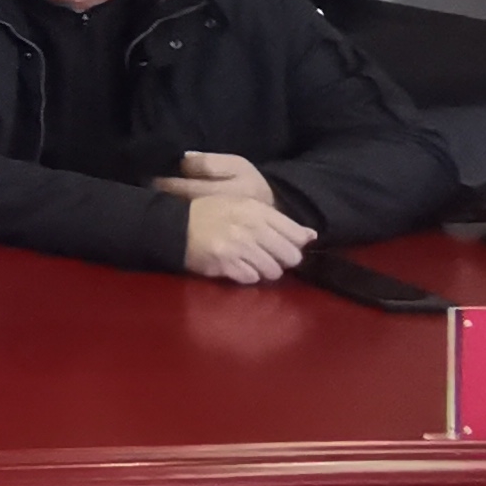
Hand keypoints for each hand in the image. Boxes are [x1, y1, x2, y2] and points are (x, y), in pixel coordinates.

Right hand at [163, 155, 316, 283]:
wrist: (174, 225)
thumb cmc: (212, 214)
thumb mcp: (245, 207)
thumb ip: (279, 222)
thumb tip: (311, 236)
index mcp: (258, 210)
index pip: (296, 235)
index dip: (294, 245)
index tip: (282, 247)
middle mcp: (251, 226)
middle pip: (289, 256)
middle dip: (281, 260)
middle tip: (266, 257)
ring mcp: (238, 246)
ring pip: (272, 270)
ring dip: (263, 270)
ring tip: (249, 262)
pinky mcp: (226, 263)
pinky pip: (251, 278)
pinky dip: (246, 275)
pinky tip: (236, 267)